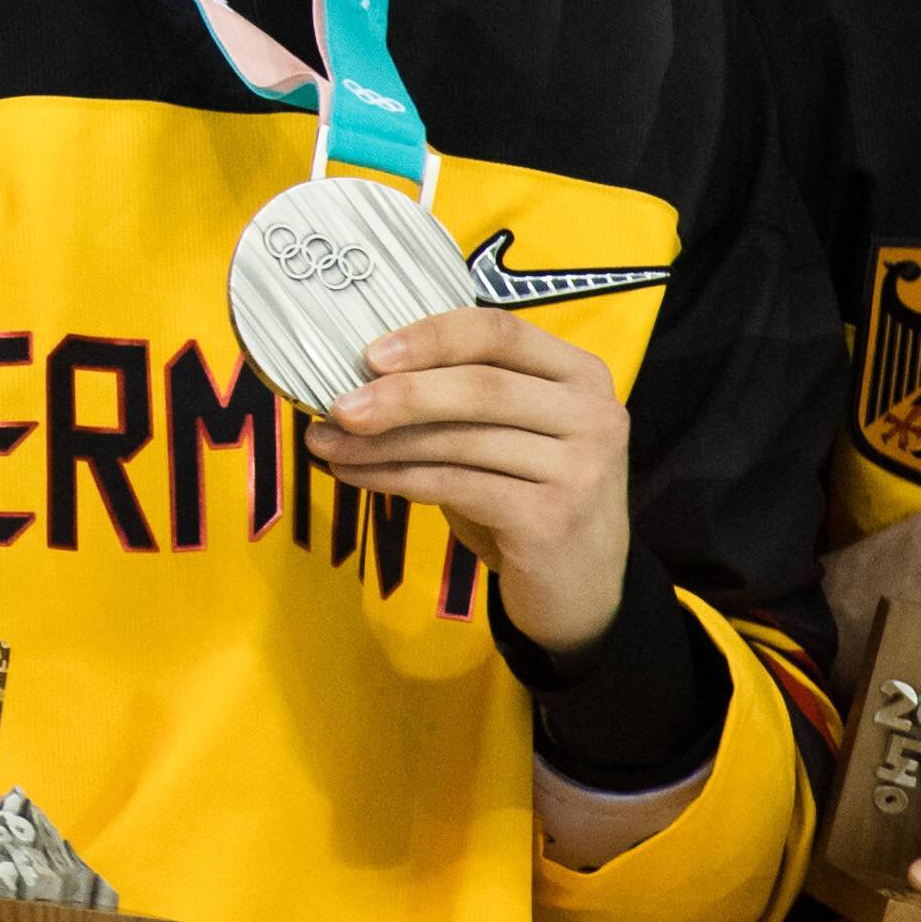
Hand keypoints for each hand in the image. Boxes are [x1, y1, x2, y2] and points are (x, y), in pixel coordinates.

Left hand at [317, 303, 636, 649]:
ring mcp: (581, 467)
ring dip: (381, 442)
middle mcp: (594, 413)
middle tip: (337, 407)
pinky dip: (397, 478)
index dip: (430, 337)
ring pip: (460, 440)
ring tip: (326, 443)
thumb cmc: (528, 496)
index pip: (499, 331)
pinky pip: (456, 485)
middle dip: (399, 395)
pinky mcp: (554, 518)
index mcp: (581, 372)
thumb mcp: (504, 434)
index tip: (369, 355)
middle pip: (480, 386)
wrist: (580, 590)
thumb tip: (357, 377)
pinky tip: (355, 475)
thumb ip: (457, 396)